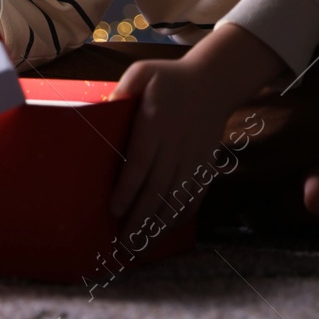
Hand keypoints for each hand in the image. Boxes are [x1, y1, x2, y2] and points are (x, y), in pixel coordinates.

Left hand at [107, 57, 237, 236]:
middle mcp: (177, 144)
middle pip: (158, 188)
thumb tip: (103, 109)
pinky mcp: (205, 164)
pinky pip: (196, 194)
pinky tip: (168, 229)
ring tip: (142, 246)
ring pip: (177, 197)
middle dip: (140, 219)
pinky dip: (183, 214)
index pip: (141, 161)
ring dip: (160, 224)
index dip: (128, 188)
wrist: (214, 82)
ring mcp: (193, 156)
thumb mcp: (143, 73)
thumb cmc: (170, 78)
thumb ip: (123, 90)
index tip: (114, 210)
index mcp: (157, 122)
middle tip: (124, 244)